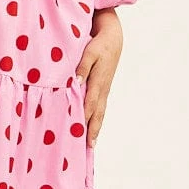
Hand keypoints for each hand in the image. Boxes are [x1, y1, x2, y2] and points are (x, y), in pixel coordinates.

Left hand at [74, 21, 123, 146]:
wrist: (113, 40)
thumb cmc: (99, 45)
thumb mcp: (89, 53)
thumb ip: (81, 68)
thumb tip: (75, 82)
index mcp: (98, 82)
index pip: (89, 103)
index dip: (84, 118)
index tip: (79, 132)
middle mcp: (102, 90)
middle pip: (97, 114)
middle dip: (92, 130)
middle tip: (88, 147)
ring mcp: (104, 91)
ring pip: (100, 113)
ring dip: (95, 129)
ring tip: (91, 145)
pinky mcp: (104, 90)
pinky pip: (100, 108)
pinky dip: (96, 120)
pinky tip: (92, 128)